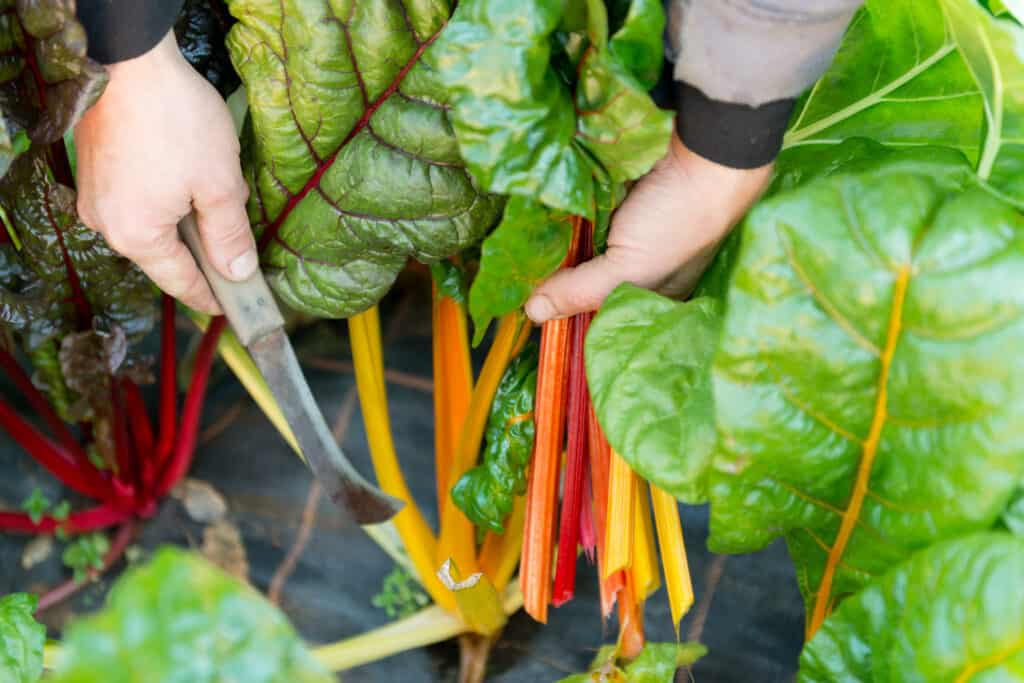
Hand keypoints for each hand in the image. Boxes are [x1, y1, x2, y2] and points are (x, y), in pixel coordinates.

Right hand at [75, 31, 254, 314]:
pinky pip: (138, 202)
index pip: (181, 283)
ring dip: (186, 225)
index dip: (212, 297)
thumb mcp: (220, 184)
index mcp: (137, 236)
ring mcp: (96, 196)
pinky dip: (167, 202)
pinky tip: (191, 183)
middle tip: (239, 255)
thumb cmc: (177, 122)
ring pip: (152, 227)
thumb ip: (230, 235)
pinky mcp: (96, 170)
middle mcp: (107, 224)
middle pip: (164, 256)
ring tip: (220, 208)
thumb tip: (239, 273)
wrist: (129, 59)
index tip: (235, 307)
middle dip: (202, 256)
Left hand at [524, 131, 773, 322]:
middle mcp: (634, 260)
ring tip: (517, 237)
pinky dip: (560, 206)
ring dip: (551, 234)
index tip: (524, 298)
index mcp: (647, 290)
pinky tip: (535, 207)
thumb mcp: (630, 269)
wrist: (705, 150)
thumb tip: (532, 313)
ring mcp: (622, 223)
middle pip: (580, 270)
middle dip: (551, 269)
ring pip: (575, 237)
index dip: (562, 303)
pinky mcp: (611, 191)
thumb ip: (580, 290)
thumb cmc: (678, 221)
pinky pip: (576, 205)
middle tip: (515, 267)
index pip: (594, 305)